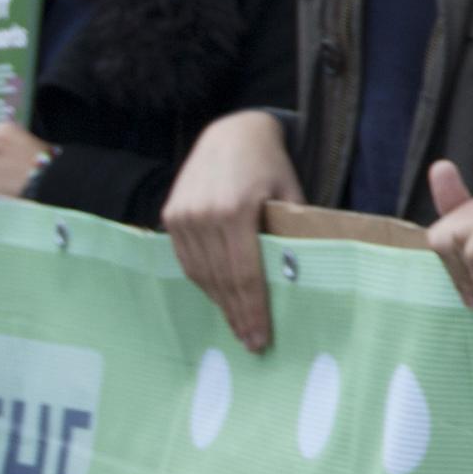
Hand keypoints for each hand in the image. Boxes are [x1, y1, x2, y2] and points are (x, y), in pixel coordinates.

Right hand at [163, 111, 303, 352]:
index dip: (253, 309)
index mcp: (236, 210)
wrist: (231, 131)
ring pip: (201, 274)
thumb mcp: (290, 192)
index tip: (260, 337)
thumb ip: (292, 231)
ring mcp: (182, 216)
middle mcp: (203, 215)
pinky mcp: (171, 216)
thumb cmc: (269, 163)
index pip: (245, 273)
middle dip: (237, 314)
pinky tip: (220, 296)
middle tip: (251, 342)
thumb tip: (301, 275)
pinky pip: (187, 260)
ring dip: (219, 303)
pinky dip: (204, 281)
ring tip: (237, 325)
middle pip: (221, 279)